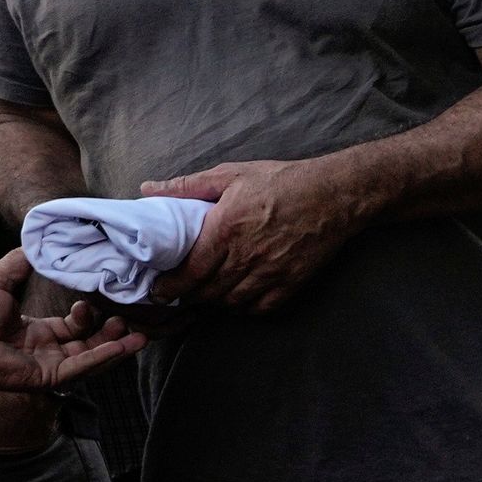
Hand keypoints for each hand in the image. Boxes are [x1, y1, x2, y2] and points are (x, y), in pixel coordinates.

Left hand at [0, 252, 143, 393]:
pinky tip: (121, 347)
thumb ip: (21, 261)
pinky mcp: (46, 378)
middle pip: (88, 342)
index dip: (88, 314)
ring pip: (91, 358)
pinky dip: (102, 358)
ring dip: (115, 347)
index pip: (72, 326)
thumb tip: (39, 241)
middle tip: (129, 317)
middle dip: (111, 332)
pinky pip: (81, 369)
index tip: (93, 298)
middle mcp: (45, 349)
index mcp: (34, 330)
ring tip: (139, 335)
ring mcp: (47, 365)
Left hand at [144, 157, 368, 311]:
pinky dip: (246, 307)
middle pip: (209, 292)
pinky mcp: (292, 282)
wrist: (333, 194)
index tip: (160, 290)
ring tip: (208, 293)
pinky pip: (261, 307)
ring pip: (232, 302)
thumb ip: (188, 186)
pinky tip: (240, 296)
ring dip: (216, 301)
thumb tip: (148, 189)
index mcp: (226, 229)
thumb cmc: (281, 181)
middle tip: (180, 293)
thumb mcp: (232, 174)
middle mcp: (247, 256)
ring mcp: (271, 273)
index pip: (191, 271)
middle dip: (190, 296)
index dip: (171, 286)